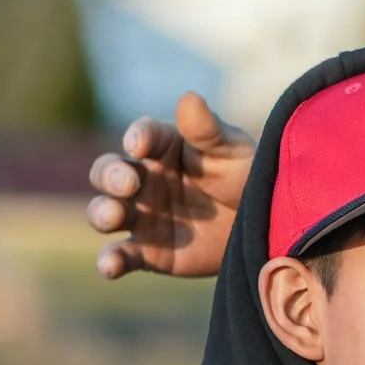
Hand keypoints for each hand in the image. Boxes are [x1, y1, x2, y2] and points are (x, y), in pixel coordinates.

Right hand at [86, 91, 251, 281]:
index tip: (139, 144)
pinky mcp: (146, 252)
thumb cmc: (246, 178)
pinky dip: (110, 261)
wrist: (261, 229)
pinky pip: (121, 256)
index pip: (142, 135)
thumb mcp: (232, 152)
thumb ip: (208, 130)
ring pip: (106, 211)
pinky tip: (109, 266)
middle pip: (108, 172)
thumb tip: (188, 98)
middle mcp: (143, 179)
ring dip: (102, 212)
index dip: (138, 137)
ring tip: (112, 216)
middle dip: (110, 175)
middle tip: (127, 183)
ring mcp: (141, 216)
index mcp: (162, 146)